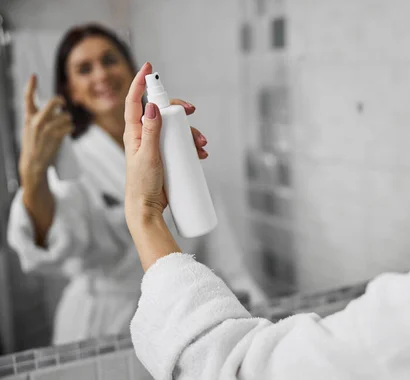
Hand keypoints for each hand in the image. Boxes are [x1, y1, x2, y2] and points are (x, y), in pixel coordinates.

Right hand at [19, 75, 73, 187]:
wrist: (33, 162)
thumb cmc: (34, 143)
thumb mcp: (30, 127)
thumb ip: (38, 116)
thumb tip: (54, 105)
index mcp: (28, 117)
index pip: (27, 98)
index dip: (31, 85)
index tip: (34, 75)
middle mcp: (36, 121)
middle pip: (53, 102)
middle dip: (60, 101)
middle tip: (62, 103)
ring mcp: (46, 129)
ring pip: (65, 115)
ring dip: (68, 119)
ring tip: (64, 124)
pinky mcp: (56, 137)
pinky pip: (69, 126)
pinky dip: (70, 128)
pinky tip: (65, 132)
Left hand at [123, 62, 207, 225]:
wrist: (147, 208)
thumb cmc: (142, 184)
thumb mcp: (147, 156)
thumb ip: (150, 132)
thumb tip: (153, 106)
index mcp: (134, 132)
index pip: (135, 101)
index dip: (140, 82)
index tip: (149, 67)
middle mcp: (145, 135)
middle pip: (163, 112)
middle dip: (180, 111)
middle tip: (192, 112)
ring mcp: (156, 146)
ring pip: (176, 129)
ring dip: (191, 132)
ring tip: (202, 145)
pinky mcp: (167, 157)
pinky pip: (181, 145)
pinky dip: (192, 146)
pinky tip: (201, 153)